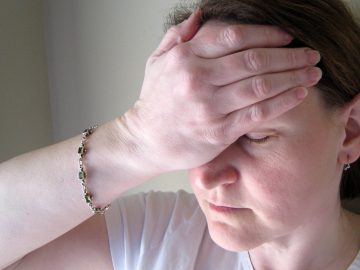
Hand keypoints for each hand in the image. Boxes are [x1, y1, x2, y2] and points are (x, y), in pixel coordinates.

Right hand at [122, 11, 321, 172]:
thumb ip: (176, 36)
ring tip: (312, 72)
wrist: (146, 140)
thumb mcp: (156, 62)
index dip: (265, 34)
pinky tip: (298, 94)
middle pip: (253, 60)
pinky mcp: (218, 131)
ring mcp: (209, 107)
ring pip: (260, 85)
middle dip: (288, 55)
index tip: (286, 36)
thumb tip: (201, 16)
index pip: (233, 37)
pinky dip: (282, 102)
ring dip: (292, 77)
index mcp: (184, 57)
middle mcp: (197, 79)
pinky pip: (257, 113)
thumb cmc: (154, 101)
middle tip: (310, 53)